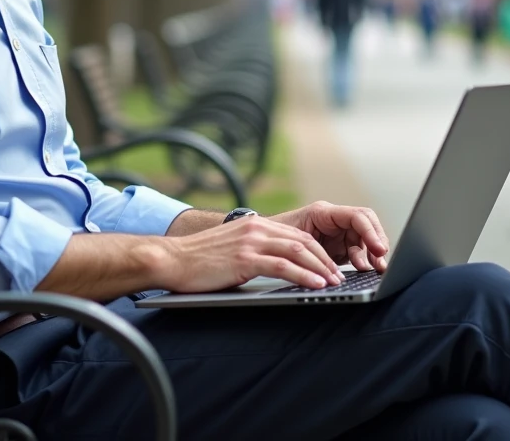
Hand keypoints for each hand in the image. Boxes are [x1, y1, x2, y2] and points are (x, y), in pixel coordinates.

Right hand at [155, 215, 343, 293]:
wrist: (170, 259)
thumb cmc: (198, 260)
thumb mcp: (232, 248)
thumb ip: (254, 250)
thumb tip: (277, 266)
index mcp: (255, 225)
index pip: (296, 235)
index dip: (318, 251)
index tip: (330, 266)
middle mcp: (256, 228)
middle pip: (303, 241)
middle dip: (325, 260)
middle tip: (339, 276)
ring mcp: (251, 242)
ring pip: (297, 251)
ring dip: (320, 268)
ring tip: (333, 282)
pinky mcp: (244, 259)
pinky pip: (282, 266)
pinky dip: (303, 275)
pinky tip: (315, 285)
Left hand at [270, 201, 389, 272]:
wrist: (261, 243)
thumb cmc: (273, 235)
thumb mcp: (292, 239)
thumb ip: (310, 248)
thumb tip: (327, 267)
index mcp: (324, 213)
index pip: (357, 216)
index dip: (370, 232)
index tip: (378, 248)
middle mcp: (335, 222)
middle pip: (367, 226)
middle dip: (377, 241)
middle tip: (381, 261)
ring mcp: (338, 235)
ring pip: (364, 241)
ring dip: (372, 255)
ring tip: (375, 269)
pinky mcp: (338, 249)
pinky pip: (357, 253)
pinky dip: (363, 261)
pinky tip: (365, 270)